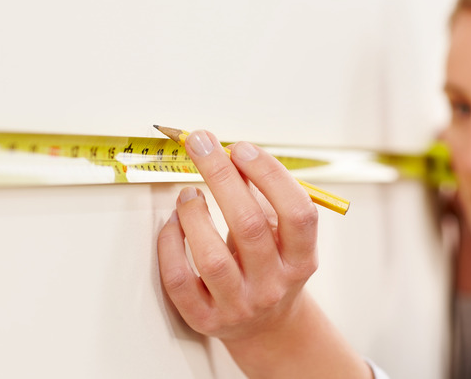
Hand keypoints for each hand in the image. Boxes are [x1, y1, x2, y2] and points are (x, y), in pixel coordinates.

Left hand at [157, 130, 318, 342]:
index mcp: (301, 259)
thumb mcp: (283, 236)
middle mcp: (273, 285)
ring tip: (188, 193)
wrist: (266, 327)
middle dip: (222, 176)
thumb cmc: (270, 266)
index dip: (271, 175)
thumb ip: (264, 198)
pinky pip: (178, 280)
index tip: (241, 148)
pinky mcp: (205, 319)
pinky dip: (169, 245)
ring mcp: (239, 305)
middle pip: (249, 226)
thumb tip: (230, 153)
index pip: (297, 213)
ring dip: (193, 214)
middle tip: (201, 144)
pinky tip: (172, 223)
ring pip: (211, 258)